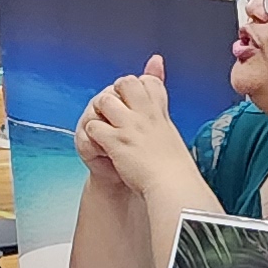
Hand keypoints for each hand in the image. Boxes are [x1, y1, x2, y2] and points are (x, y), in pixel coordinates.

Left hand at [77, 54, 190, 193]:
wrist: (173, 186)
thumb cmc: (174, 168)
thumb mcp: (170, 134)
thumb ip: (162, 115)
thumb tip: (164, 83)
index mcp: (161, 112)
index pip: (148, 81)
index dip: (137, 85)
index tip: (134, 100)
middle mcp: (146, 114)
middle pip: (125, 82)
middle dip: (115, 92)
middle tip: (114, 111)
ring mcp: (130, 126)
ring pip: (105, 100)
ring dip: (100, 112)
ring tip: (104, 127)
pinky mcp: (117, 141)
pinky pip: (94, 126)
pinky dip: (92, 135)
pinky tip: (101, 145)